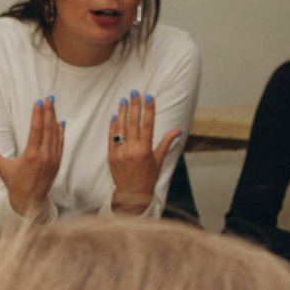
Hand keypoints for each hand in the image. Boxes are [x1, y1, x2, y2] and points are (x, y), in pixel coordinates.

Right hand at [0, 98, 64, 220]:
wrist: (30, 202)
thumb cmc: (14, 184)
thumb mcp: (2, 168)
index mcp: (31, 156)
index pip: (36, 129)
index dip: (38, 114)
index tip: (38, 102)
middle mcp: (44, 157)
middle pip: (48, 128)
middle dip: (48, 112)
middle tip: (48, 98)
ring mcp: (52, 160)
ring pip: (55, 134)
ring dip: (54, 119)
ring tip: (53, 106)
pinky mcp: (57, 163)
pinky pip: (60, 144)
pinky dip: (60, 133)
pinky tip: (60, 122)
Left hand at [106, 90, 182, 214]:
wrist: (131, 196)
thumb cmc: (148, 179)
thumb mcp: (159, 161)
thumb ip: (166, 143)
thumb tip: (178, 130)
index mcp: (145, 150)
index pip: (147, 125)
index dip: (148, 110)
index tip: (149, 98)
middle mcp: (132, 150)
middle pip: (133, 123)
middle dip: (134, 106)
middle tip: (134, 93)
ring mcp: (120, 153)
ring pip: (120, 129)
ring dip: (122, 113)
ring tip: (123, 100)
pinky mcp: (111, 156)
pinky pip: (111, 138)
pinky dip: (113, 127)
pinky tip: (115, 117)